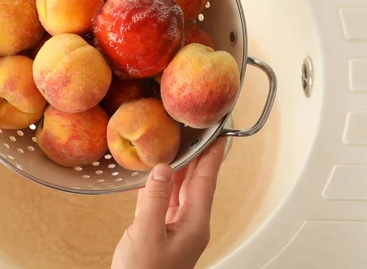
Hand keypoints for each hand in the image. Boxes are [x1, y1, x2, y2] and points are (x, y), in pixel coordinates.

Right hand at [112, 137, 226, 268]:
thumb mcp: (146, 234)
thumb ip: (153, 200)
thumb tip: (160, 170)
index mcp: (194, 224)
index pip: (206, 181)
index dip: (213, 156)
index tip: (220, 135)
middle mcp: (189, 224)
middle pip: (195, 183)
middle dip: (197, 157)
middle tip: (196, 131)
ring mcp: (175, 228)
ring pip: (179, 191)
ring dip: (178, 168)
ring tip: (177, 145)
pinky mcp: (160, 232)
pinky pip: (163, 201)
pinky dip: (160, 185)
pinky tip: (155, 173)